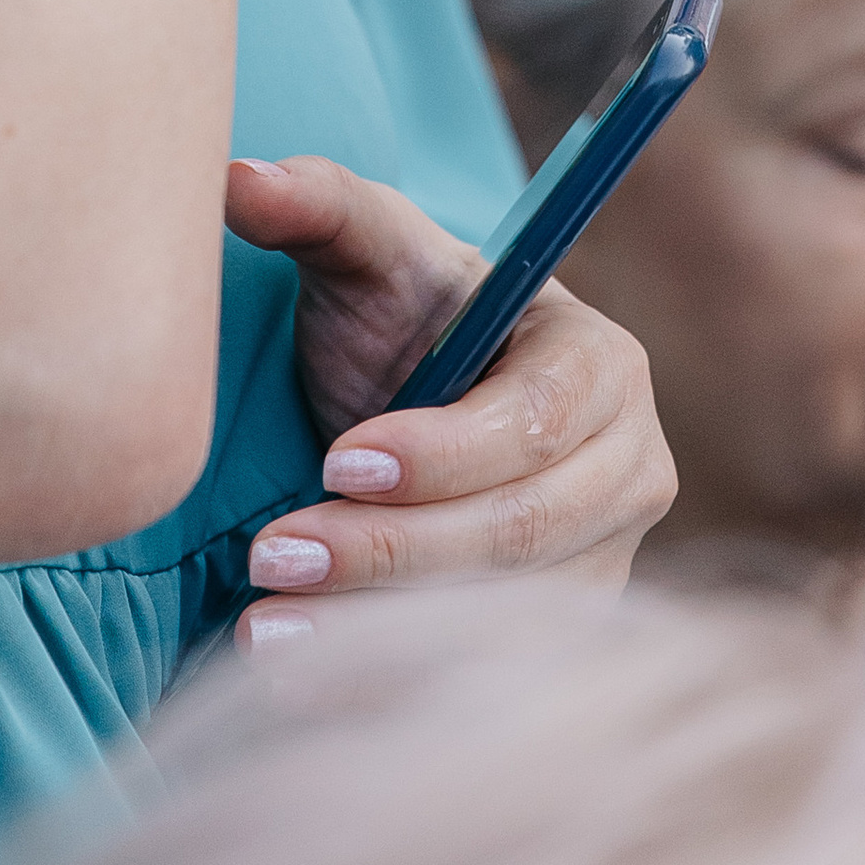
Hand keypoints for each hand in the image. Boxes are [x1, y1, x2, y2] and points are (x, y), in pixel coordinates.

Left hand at [220, 155, 676, 645]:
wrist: (415, 416)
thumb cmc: (399, 324)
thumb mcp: (366, 255)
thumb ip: (317, 207)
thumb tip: (235, 177)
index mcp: (599, 366)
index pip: (538, 422)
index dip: (443, 452)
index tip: (335, 460)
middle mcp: (629, 474)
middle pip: (522, 531)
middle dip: (392, 550)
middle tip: (271, 554)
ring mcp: (605, 567)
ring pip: (503, 619)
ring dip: (381, 634)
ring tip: (263, 633)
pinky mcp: (562, 641)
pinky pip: (490, 679)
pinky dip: (397, 687)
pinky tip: (301, 685)